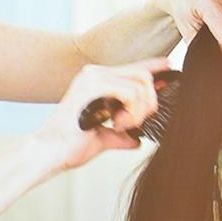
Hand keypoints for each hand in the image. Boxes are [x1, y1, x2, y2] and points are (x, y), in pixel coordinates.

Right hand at [33, 58, 169, 171]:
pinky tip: (116, 124)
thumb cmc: (71, 145)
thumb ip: (123, 132)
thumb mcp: (105, 137)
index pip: (133, 68)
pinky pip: (130, 92)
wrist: (50, 152)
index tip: (171, 71)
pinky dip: (131, 112)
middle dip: (149, 101)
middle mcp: (95, 73)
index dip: (154, 69)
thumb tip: (138, 139)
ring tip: (121, 126)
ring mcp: (92, 77)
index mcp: (96, 81)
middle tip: (136, 123)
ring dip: (138, 111)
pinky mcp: (92, 85)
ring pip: (140, 84)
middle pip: (143, 75)